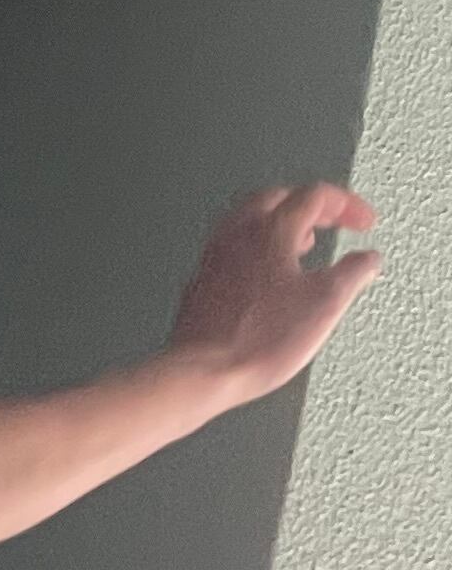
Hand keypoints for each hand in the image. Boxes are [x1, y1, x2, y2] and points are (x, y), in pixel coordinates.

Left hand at [167, 179, 381, 403]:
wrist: (201, 374)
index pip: (316, 195)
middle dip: (311, 206)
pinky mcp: (200, 285)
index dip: (348, 205)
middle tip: (331, 220)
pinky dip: (257, 251)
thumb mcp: (326, 303)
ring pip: (251, 222)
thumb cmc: (255, 341)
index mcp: (271, 229)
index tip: (364, 222)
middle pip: (279, 199)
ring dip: (282, 225)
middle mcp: (237, 235)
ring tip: (303, 243)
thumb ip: (354, 273)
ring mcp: (214, 259)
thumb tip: (368, 260)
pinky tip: (266, 276)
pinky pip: (232, 251)